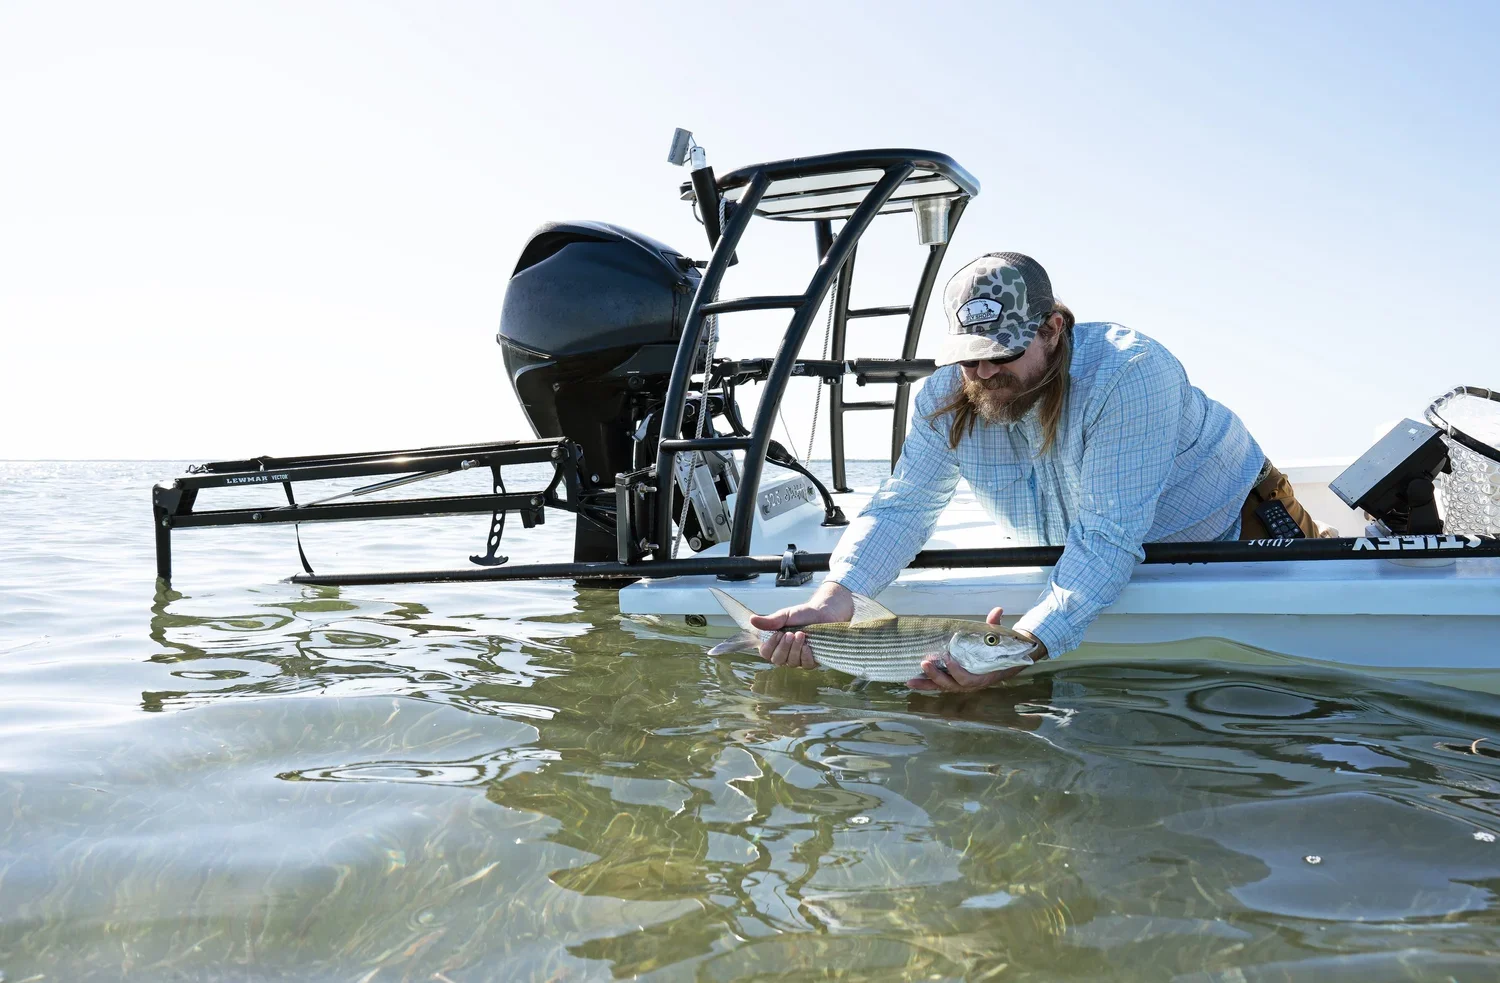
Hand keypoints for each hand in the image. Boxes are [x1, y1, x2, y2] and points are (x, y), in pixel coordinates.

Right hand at [749, 581, 854, 669]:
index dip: (770, 646)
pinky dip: (805, 656)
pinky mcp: (811, 661)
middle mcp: (785, 653)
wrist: (823, 613)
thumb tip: (752, 620)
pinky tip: (808, 646)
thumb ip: (769, 621)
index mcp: (775, 643)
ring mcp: (798, 659)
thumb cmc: (802, 614)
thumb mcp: (784, 615)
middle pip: (777, 660)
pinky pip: (806, 665)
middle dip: (784, 647)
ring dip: (795, 649)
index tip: (778, 633)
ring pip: (791, 663)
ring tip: (801, 634)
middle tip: (790, 634)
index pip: (765, 653)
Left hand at [907, 607, 1045, 691]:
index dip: (956, 671)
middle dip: (936, 675)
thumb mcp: (998, 638)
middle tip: (925, 662)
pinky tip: (911, 681)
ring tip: (911, 679)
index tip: (947, 658)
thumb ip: (995, 625)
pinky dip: (925, 685)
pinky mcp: (953, 683)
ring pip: (942, 687)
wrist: (1005, 663)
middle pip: (951, 685)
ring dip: (926, 683)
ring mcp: (961, 685)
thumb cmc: (998, 651)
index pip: (968, 679)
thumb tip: (998, 610)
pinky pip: (938, 686)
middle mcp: (971, 683)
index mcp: (983, 675)